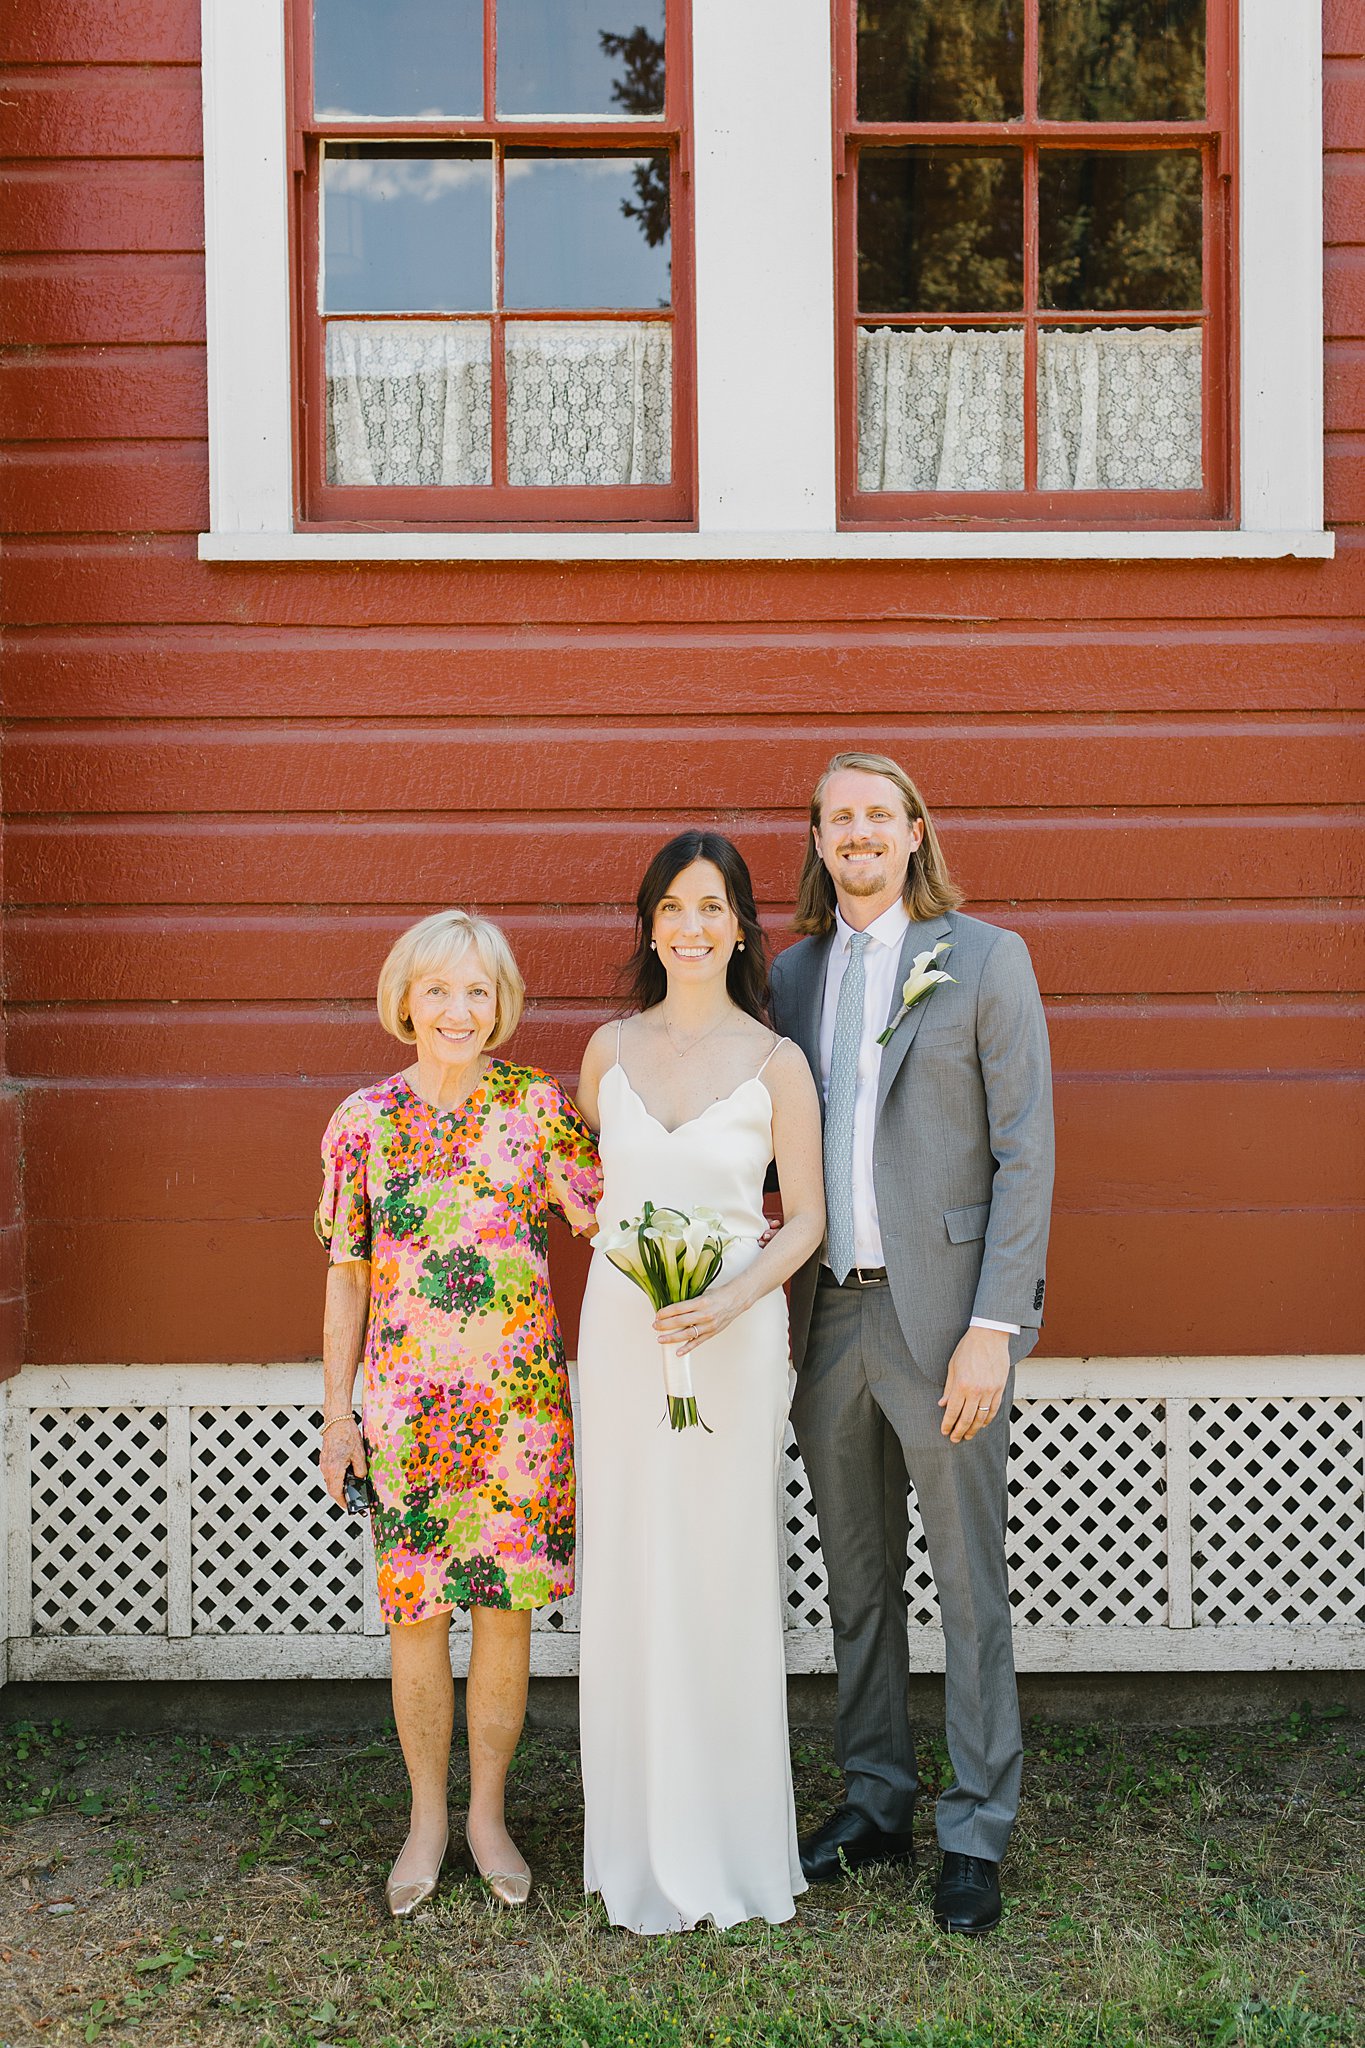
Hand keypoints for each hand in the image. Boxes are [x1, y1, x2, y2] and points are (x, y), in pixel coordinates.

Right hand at [319, 1417, 366, 1505]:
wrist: (337, 1420)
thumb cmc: (347, 1435)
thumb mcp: (359, 1454)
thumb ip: (360, 1470)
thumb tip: (360, 1478)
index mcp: (334, 1469)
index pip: (336, 1493)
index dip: (342, 1502)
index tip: (348, 1507)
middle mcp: (326, 1468)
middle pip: (332, 1488)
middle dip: (341, 1495)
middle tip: (351, 1499)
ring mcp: (324, 1463)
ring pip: (330, 1481)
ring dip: (339, 1485)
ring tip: (350, 1486)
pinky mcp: (324, 1459)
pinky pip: (329, 1473)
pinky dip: (336, 1477)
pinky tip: (345, 1473)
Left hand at [654, 1281, 747, 1354]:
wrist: (736, 1300)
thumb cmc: (718, 1295)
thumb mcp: (702, 1294)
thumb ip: (689, 1302)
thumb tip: (671, 1309)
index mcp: (700, 1302)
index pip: (678, 1308)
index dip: (665, 1312)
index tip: (657, 1315)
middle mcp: (704, 1314)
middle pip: (680, 1321)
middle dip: (664, 1325)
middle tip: (655, 1326)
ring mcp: (708, 1325)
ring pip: (687, 1334)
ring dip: (672, 1337)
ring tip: (660, 1339)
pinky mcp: (712, 1333)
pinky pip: (698, 1342)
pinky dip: (687, 1348)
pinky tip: (678, 1352)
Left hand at [939, 1326, 1010, 1443]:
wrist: (990, 1335)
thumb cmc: (968, 1348)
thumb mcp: (952, 1366)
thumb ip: (948, 1388)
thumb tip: (943, 1405)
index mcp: (961, 1384)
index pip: (953, 1412)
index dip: (948, 1424)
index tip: (944, 1432)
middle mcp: (976, 1390)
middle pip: (967, 1419)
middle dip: (959, 1431)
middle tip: (955, 1439)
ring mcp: (990, 1390)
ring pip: (981, 1418)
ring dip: (974, 1429)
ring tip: (967, 1436)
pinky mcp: (1000, 1388)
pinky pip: (994, 1410)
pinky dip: (987, 1420)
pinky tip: (982, 1424)